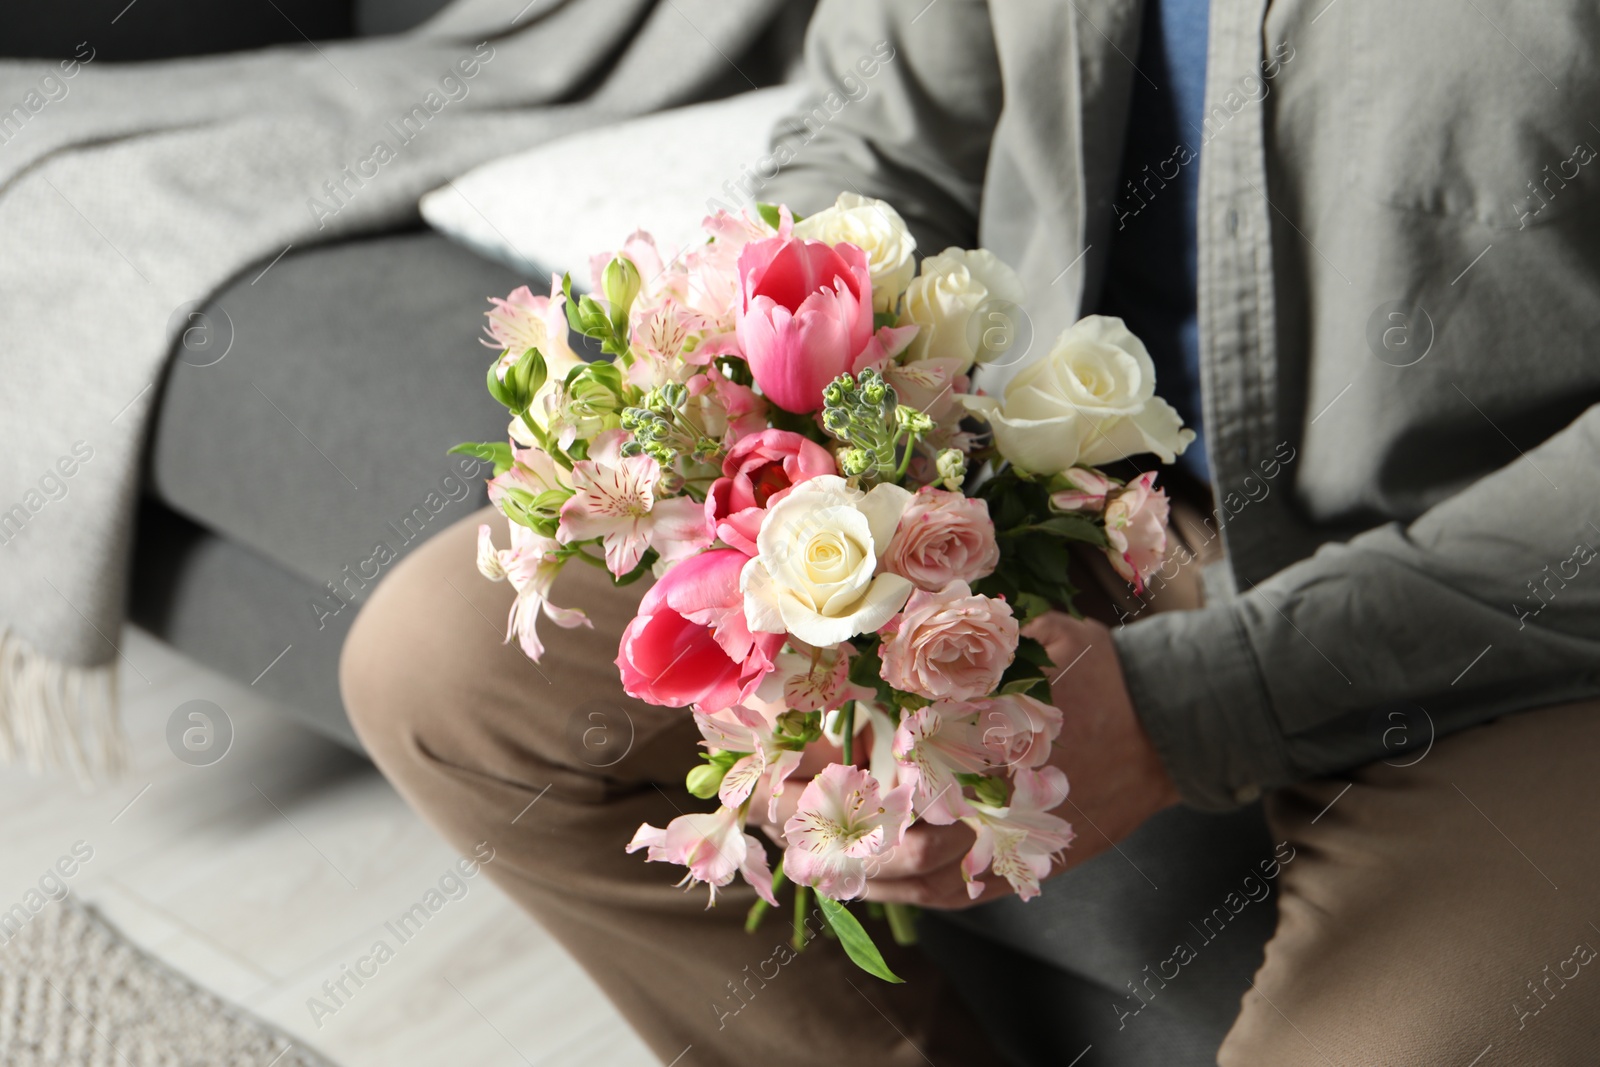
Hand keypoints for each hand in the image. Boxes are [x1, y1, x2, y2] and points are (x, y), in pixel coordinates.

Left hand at [757, 613, 1179, 909]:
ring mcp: (1002, 834)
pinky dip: (905, 892)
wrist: (1170, 718)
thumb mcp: (1015, 635)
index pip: (867, 745)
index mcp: (968, 725)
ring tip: (802, 850)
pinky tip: (873, 882)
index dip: (811, 749)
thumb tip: (865, 628)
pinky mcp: (1024, 862)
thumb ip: (943, 638)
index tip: (770, 746)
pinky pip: (952, 895)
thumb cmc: (1090, 667)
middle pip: (873, 817)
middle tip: (769, 807)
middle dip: (813, 814)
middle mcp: (978, 787)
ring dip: (847, 861)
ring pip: (907, 868)